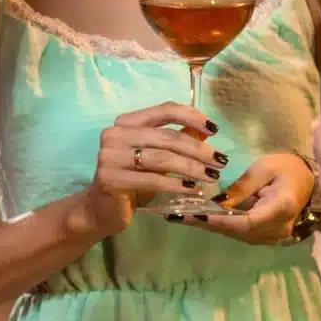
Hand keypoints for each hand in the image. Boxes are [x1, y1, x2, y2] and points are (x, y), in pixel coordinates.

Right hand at [69, 103, 223, 240]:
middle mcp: (115, 134)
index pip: (164, 110)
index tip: (215, 129)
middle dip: (198, 149)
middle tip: (220, 161)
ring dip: (192, 168)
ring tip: (211, 177)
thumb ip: (175, 141)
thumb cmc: (132, 181)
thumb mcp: (156, 158)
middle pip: (167, 137)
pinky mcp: (111, 179)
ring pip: (162, 158)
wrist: (100, 209)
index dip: (192, 116)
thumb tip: (205, 131)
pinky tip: (192, 189)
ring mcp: (110, 156)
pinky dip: (176, 184)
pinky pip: (152, 179)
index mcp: (126, 122)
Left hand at [174, 152, 312, 244]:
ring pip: (236, 234)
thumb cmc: (290, 169)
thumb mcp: (266, 167)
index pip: (246, 220)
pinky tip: (200, 217)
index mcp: (281, 208)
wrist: (312, 184)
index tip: (196, 216)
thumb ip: (242, 186)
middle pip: (237, 231)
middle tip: (176, 216)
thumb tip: (217, 203)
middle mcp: (276, 229)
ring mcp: (271, 236)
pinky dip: (220, 226)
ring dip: (209, 226)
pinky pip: (239, 233)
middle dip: (206, 224)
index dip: (220, 221)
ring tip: (182, 216)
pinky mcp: (264, 236)